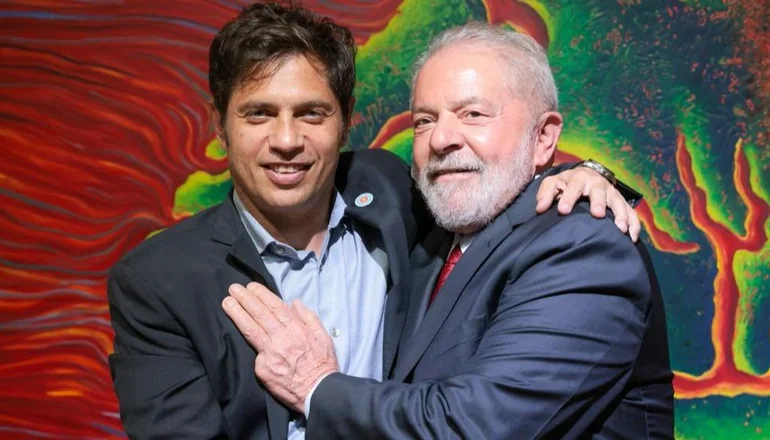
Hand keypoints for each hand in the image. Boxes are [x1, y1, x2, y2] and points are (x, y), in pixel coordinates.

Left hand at [222, 282, 338, 412]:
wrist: (318, 392)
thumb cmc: (322, 364)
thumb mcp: (323, 336)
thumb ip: (308, 317)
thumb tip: (294, 303)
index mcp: (296, 328)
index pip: (274, 306)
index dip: (261, 294)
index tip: (251, 286)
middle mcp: (281, 338)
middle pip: (259, 314)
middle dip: (245, 299)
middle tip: (234, 288)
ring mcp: (270, 353)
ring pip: (250, 329)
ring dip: (237, 313)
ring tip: (226, 302)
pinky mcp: (263, 368)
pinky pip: (255, 353)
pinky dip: (248, 342)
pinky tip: (234, 332)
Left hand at [536, 166, 640, 241]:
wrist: (586, 176)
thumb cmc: (566, 184)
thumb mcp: (553, 184)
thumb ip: (545, 194)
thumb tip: (539, 209)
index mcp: (578, 179)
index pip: (573, 188)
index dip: (568, 198)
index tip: (563, 211)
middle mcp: (598, 184)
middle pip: (600, 192)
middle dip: (599, 202)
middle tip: (597, 215)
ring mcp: (612, 193)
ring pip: (618, 202)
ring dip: (620, 214)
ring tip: (620, 229)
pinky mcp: (621, 202)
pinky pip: (631, 212)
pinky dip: (633, 224)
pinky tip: (632, 237)